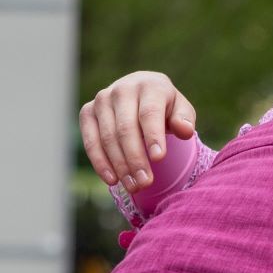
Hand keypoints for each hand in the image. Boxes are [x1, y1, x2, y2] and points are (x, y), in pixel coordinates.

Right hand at [79, 70, 197, 189]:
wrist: (139, 94)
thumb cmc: (164, 107)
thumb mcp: (180, 110)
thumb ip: (185, 120)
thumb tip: (185, 130)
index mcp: (149, 85)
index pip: (149, 113)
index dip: (153, 136)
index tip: (159, 159)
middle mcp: (122, 89)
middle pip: (126, 128)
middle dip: (136, 158)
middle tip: (145, 183)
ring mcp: (102, 100)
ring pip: (108, 137)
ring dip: (120, 166)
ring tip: (134, 187)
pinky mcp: (87, 112)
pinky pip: (90, 140)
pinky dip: (100, 162)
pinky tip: (112, 180)